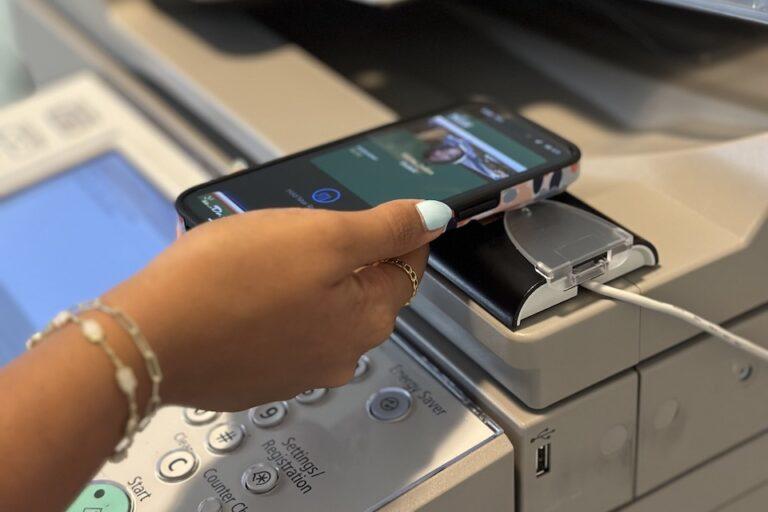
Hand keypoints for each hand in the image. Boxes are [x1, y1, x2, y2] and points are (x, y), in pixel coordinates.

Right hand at [104, 200, 451, 410]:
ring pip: (318, 307)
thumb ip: (386, 229)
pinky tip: (239, 285)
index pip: (407, 267)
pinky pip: (280, 326)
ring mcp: (298, 369)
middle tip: (310, 226)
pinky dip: (270, 303)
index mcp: (367, 319)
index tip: (396, 215)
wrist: (150, 338)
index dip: (401, 233)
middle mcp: (340, 353)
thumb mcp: (324, 237)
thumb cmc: (229, 285)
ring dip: (303, 277)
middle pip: (361, 289)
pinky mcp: (259, 373)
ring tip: (263, 252)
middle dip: (344, 254)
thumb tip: (435, 218)